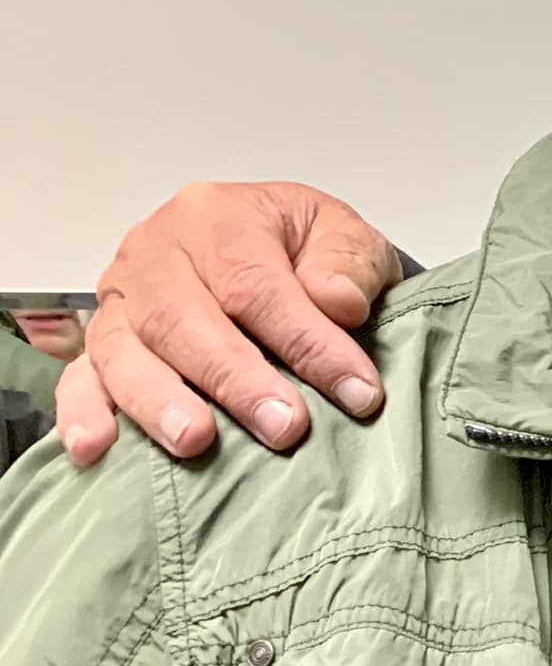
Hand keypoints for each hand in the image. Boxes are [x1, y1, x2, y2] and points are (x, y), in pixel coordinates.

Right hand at [57, 183, 403, 464]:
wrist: (280, 250)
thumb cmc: (308, 250)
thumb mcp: (348, 237)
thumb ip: (349, 262)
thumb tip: (337, 301)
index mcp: (216, 217)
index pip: (255, 284)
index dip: (307, 342)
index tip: (356, 392)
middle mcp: (155, 254)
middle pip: (182, 318)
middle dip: (236, 378)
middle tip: (284, 427)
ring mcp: (120, 300)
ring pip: (125, 351)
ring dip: (160, 401)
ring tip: (196, 441)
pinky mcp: (100, 344)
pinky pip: (80, 377)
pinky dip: (85, 413)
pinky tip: (96, 448)